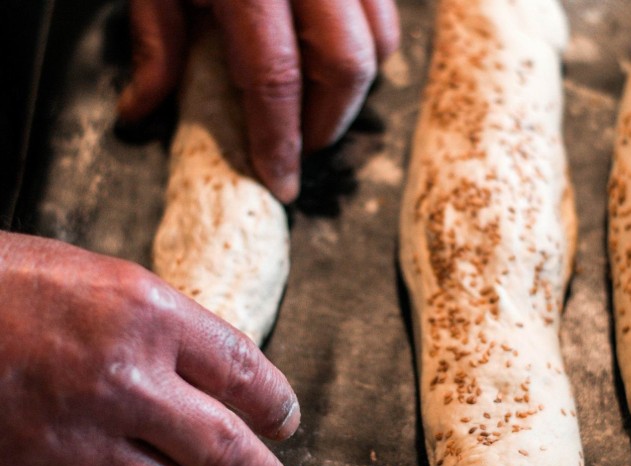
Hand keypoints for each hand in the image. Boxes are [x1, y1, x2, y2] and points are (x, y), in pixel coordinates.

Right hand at [0, 232, 299, 465]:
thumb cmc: (11, 284)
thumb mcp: (106, 280)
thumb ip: (168, 328)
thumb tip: (221, 375)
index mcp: (148, 315)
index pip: (245, 371)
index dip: (278, 407)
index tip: (287, 425)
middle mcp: (121, 377)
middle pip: (223, 447)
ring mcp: (74, 436)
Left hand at [117, 0, 400, 202]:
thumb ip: (154, 39)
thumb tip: (142, 109)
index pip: (276, 79)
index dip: (282, 140)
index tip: (283, 181)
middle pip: (347, 67)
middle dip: (330, 122)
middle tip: (302, 146)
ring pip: (381, 41)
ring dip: (354, 88)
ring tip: (318, 104)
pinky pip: (384, 11)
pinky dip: (368, 46)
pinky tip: (332, 55)